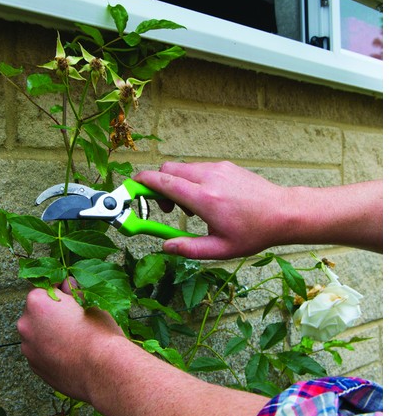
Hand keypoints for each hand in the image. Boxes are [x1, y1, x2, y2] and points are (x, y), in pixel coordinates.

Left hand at [16, 280, 124, 401]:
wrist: (103, 372)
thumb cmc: (99, 333)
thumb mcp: (90, 303)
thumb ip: (72, 292)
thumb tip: (67, 286)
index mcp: (37, 302)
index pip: (43, 286)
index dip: (60, 288)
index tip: (71, 295)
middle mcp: (26, 323)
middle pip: (37, 311)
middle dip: (52, 312)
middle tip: (75, 319)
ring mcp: (28, 347)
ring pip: (37, 332)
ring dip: (50, 332)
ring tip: (74, 340)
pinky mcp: (34, 367)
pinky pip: (40, 351)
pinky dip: (51, 350)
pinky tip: (70, 354)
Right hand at [135, 161, 288, 258]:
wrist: (283, 212)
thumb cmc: (254, 232)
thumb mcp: (220, 249)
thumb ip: (189, 249)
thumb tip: (165, 246)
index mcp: (205, 199)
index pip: (164, 182)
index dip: (142, 183)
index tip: (132, 188)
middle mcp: (209, 178)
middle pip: (168, 169)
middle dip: (158, 185)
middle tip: (167, 208)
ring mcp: (218, 168)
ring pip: (183, 168)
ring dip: (176, 183)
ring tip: (190, 207)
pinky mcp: (225, 166)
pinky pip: (198, 168)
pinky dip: (191, 180)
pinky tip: (205, 199)